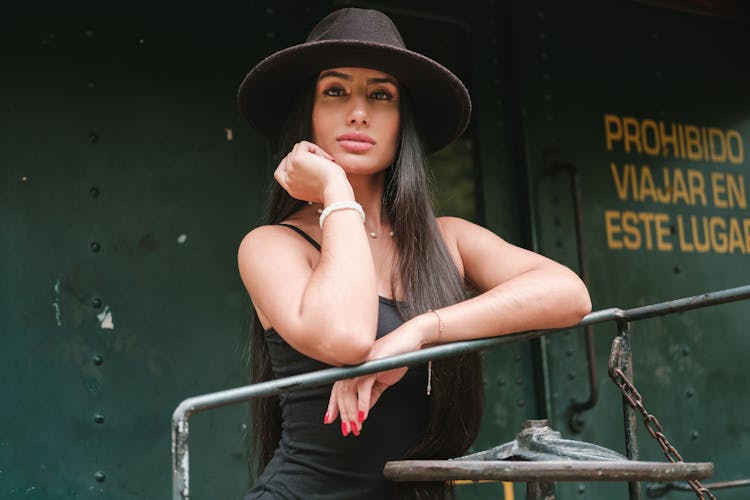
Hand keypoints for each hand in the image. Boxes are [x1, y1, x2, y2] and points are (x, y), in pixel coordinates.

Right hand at [274, 141, 347, 202]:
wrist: (336, 190)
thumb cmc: (333, 188)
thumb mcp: (316, 186)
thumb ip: (307, 177)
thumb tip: (309, 159)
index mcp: (292, 190)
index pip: (279, 173)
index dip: (287, 164)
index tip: (299, 161)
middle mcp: (289, 181)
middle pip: (290, 157)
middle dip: (306, 157)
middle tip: (323, 167)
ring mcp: (291, 169)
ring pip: (298, 149)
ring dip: (313, 153)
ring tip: (324, 164)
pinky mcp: (297, 159)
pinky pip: (303, 144)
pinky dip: (315, 148)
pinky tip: (323, 159)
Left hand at [323, 314, 432, 435]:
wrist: (412, 340)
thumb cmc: (397, 356)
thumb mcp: (382, 380)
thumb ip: (371, 395)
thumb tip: (363, 412)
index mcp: (355, 367)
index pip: (338, 388)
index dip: (333, 404)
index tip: (329, 419)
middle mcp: (354, 364)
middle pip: (341, 391)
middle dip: (343, 414)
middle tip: (348, 430)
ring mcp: (361, 363)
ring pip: (349, 390)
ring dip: (352, 411)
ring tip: (356, 426)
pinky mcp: (371, 363)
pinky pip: (363, 386)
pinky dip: (363, 402)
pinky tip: (364, 415)